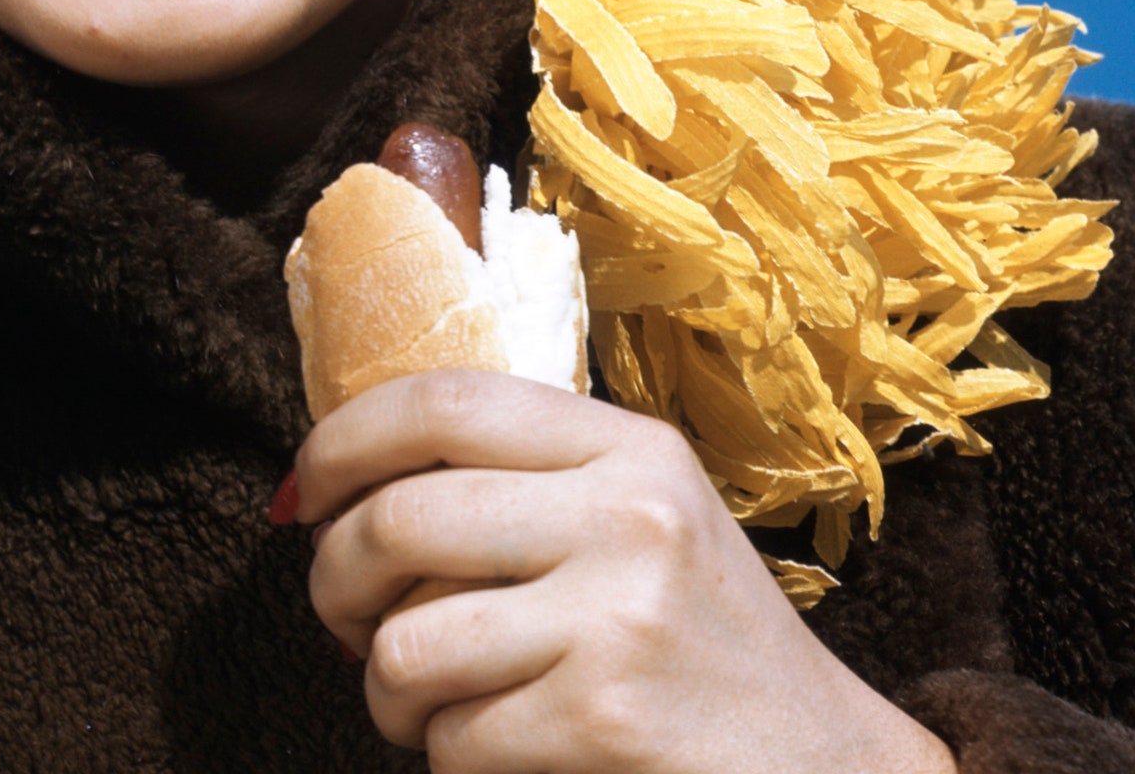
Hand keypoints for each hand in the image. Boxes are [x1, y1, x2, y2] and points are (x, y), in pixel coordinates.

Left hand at [296, 371, 955, 773]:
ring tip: (427, 707)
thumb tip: (338, 484)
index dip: (342, 441)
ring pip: (404, 643)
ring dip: (388, 695)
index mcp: (629, 447)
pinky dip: (450, 761)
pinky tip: (498, 756)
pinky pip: (452, 738)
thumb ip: (523, 484)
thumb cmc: (701, 650)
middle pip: (398, 518)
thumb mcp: (638, 523)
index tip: (304, 494)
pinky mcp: (607, 717)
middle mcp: (628, 512)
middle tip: (339, 621)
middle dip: (332, 580)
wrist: (830, 772)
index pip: (442, 399)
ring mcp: (620, 615)